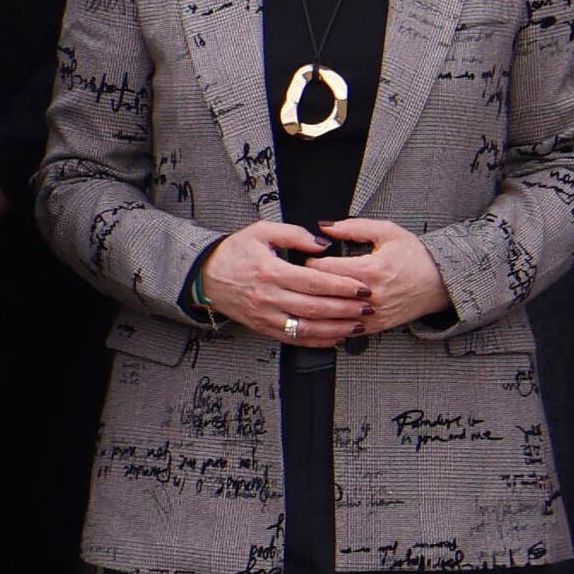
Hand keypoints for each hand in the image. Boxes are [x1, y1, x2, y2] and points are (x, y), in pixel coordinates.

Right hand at [200, 225, 376, 346]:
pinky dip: (317, 341)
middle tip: (368, 307)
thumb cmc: (234, 252)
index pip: (314, 282)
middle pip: (316, 307)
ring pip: (308, 328)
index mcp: (271, 271)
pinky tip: (336, 338)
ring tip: (358, 324)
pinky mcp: (263, 328)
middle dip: (346, 309)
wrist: (205, 276)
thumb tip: (323, 245)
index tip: (362, 287)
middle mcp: (269, 296)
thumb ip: (294, 235)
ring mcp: (266, 316)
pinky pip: (295, 339)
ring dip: (337, 329)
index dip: (342, 286)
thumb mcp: (261, 231)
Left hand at [318, 221, 450, 329]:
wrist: (440, 283)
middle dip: (308, 283)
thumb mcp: (387, 232)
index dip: (309, 261)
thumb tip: (325, 226)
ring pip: (330, 314)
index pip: (323, 269)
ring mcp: (372, 314)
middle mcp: (370, 296)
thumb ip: (353, 227)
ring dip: (315, 304)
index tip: (308, 257)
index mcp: (371, 270)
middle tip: (302, 275)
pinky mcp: (375, 326)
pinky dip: (330, 321)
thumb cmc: (415, 256)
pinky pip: (343, 329)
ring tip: (307, 293)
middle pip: (322, 292)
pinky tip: (320, 314)